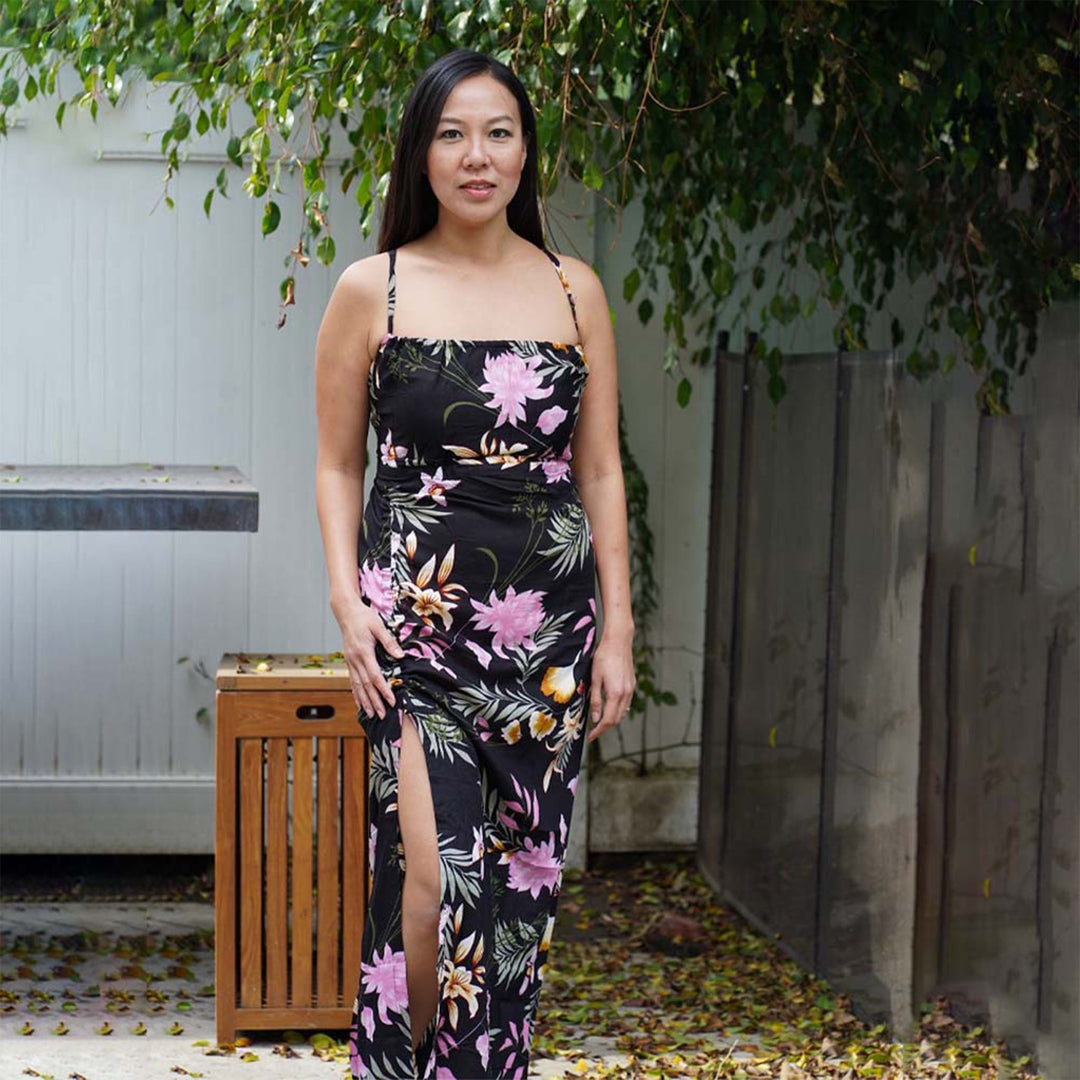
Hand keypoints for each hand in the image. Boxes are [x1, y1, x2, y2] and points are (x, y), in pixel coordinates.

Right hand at [333, 595, 404, 719]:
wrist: (346, 611)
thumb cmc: (364, 617)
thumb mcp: (378, 626)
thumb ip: (389, 642)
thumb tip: (400, 656)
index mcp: (363, 652)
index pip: (375, 676)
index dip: (384, 690)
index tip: (392, 701)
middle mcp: (355, 660)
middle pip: (366, 685)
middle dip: (374, 702)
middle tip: (382, 715)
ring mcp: (350, 662)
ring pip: (357, 686)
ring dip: (364, 701)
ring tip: (370, 715)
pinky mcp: (349, 661)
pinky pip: (352, 681)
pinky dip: (356, 693)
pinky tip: (359, 703)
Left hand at [586, 630, 635, 743]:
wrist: (618, 641)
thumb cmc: (603, 657)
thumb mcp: (595, 679)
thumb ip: (596, 700)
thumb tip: (595, 719)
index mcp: (615, 694)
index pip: (607, 720)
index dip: (599, 731)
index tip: (590, 737)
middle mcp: (626, 694)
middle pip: (617, 719)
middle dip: (605, 728)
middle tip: (593, 732)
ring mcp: (631, 689)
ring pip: (623, 713)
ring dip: (612, 720)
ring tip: (599, 721)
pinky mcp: (632, 684)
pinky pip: (626, 704)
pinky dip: (618, 710)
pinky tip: (610, 708)